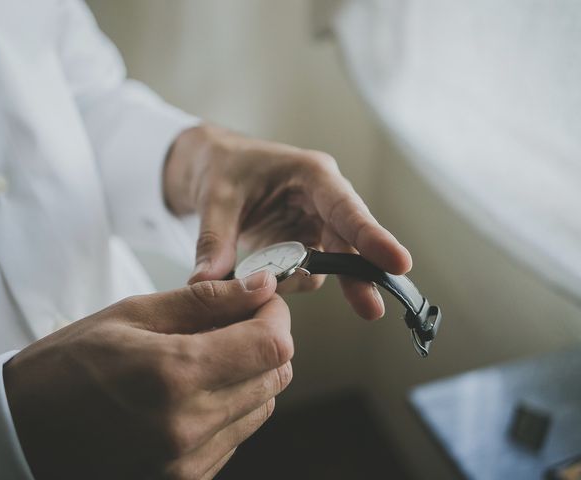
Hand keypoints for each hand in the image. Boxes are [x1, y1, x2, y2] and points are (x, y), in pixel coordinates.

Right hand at [3, 271, 291, 479]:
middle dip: (266, 340)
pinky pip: (237, 434)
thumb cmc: (69, 365)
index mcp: (175, 375)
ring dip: (250, 373)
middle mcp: (190, 426)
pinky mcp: (186, 479)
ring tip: (209, 356)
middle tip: (234, 321)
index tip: (260, 301)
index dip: (276, 316)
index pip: (271, 345)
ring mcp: (189, 461)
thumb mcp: (132, 315)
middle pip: (276, 375)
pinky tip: (196, 389)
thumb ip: (205, 301)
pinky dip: (231, 404)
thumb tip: (261, 285)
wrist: (23, 432)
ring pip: (263, 405)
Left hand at [165, 125, 411, 319]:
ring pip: (329, 263)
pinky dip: (287, 282)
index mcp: (311, 176)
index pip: (347, 208)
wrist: (215, 166)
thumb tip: (205, 283)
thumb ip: (214, 239)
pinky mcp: (303, 245)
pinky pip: (305, 271)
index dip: (372, 236)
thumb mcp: (216, 197)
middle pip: (349, 242)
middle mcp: (322, 201)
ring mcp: (315, 225)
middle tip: (371, 308)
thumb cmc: (224, 166)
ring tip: (268, 282)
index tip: (398, 262)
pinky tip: (266, 281)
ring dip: (303, 280)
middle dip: (358, 275)